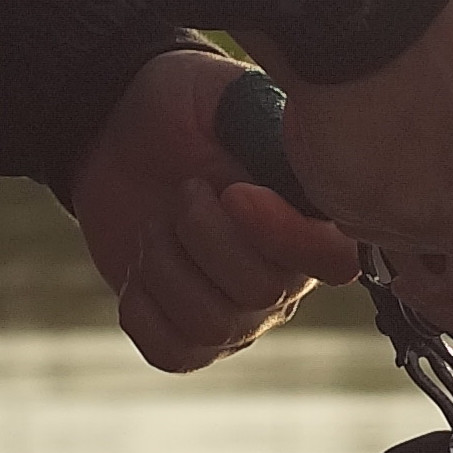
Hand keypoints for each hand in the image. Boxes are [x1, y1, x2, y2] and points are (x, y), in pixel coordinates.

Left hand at [63, 49, 362, 372]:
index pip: (335, 258)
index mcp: (309, 218)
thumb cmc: (180, 110)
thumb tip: (298, 148)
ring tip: (154, 226)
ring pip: (212, 326)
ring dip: (164, 268)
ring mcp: (237, 312)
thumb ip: (268, 126)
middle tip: (182, 191)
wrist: (116, 133)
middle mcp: (285, 276)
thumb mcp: (225, 99)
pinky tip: (138, 270)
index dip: (285, 236)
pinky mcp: (186, 334)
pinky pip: (173, 353)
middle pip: (261, 293)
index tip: (233, 192)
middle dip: (203, 236)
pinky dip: (142, 311)